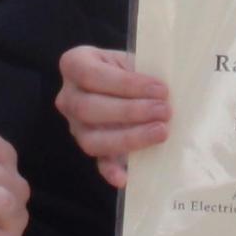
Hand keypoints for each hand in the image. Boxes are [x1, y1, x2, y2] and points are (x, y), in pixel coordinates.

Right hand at [55, 46, 170, 188]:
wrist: (124, 81)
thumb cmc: (128, 67)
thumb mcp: (130, 58)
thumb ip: (140, 70)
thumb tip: (166, 93)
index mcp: (74, 65)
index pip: (91, 75)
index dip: (126, 84)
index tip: (160, 89)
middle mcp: (68, 97)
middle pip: (88, 108)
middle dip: (130, 112)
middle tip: (164, 111)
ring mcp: (76, 126)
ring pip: (91, 139)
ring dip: (129, 138)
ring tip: (161, 132)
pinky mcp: (92, 147)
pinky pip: (98, 162)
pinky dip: (111, 171)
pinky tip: (127, 177)